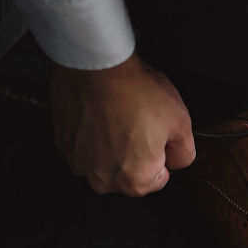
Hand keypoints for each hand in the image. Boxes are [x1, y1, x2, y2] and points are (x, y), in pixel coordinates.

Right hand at [50, 53, 195, 195]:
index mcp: (135, 181)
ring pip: (104, 160)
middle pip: (128, 173)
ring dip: (110, 144)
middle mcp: (103, 181)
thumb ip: (184, 152)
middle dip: (135, 153)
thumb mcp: (181, 122)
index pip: (158, 178)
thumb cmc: (136, 92)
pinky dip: (90, 134)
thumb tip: (176, 160)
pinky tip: (98, 113)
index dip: (161, 153)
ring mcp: (79, 163)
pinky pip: (83, 146)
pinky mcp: (63, 144)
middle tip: (137, 122)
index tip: (156, 133)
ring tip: (117, 115)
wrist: (97, 67)